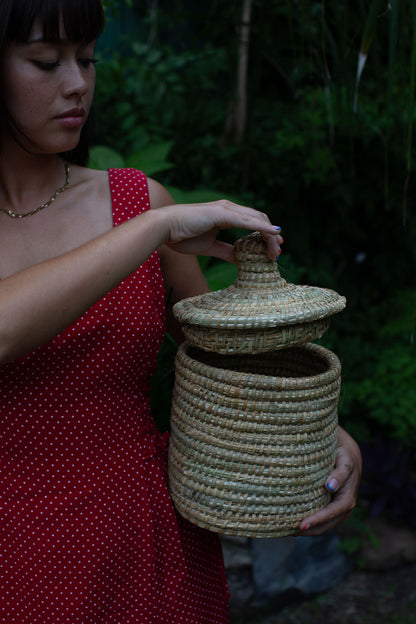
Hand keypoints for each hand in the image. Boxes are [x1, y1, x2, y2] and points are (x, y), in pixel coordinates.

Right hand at [156, 199, 282, 261]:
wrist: (164, 228)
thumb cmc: (181, 236)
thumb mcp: (209, 247)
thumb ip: (226, 251)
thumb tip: (240, 259)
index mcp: (226, 214)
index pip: (253, 221)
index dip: (266, 234)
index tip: (273, 249)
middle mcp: (229, 208)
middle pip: (259, 219)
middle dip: (271, 237)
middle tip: (277, 253)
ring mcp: (226, 208)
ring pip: (257, 219)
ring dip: (269, 235)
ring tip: (276, 251)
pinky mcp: (221, 213)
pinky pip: (247, 220)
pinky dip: (262, 227)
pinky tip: (274, 233)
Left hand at [298, 426, 361, 534]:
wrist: (346, 452)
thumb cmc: (341, 452)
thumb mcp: (343, 458)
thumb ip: (340, 472)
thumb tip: (330, 487)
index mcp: (348, 494)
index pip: (335, 511)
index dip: (320, 518)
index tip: (303, 523)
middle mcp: (345, 504)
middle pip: (328, 522)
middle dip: (311, 528)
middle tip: (292, 529)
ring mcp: (337, 508)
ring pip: (324, 526)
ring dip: (308, 530)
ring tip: (287, 530)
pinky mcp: (329, 507)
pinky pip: (320, 520)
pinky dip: (307, 524)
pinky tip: (290, 525)